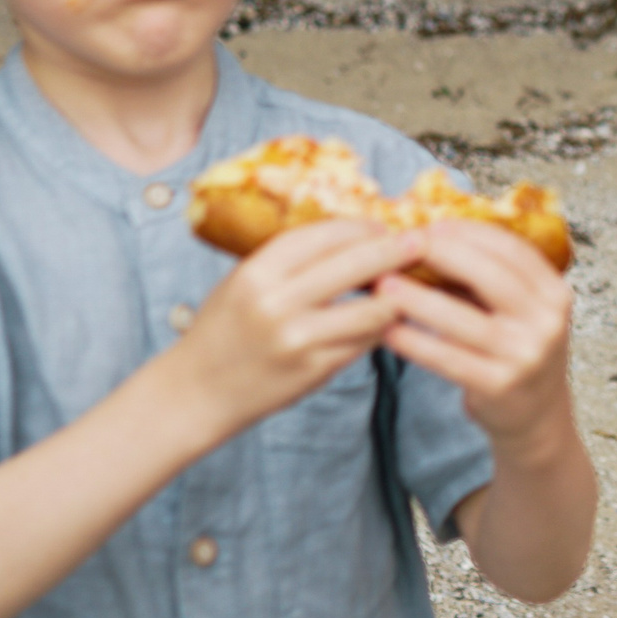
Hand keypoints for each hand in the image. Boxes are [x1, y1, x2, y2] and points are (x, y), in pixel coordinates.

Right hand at [169, 218, 418, 438]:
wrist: (196, 392)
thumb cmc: (222, 330)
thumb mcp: (242, 281)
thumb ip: (289, 260)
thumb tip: (351, 234)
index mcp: (257, 272)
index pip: (324, 234)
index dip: (361, 227)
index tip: (382, 225)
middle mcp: (278, 303)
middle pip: (356, 264)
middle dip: (395, 250)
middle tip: (420, 243)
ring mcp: (299, 340)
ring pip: (372, 308)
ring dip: (397, 294)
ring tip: (409, 284)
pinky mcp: (315, 371)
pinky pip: (364, 342)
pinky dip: (381, 328)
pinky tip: (388, 318)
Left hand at [376, 219, 574, 450]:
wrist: (537, 417)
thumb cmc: (516, 349)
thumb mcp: (519, 310)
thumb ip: (486, 277)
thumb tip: (429, 236)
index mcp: (555, 293)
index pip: (510, 249)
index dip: (468, 232)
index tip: (430, 224)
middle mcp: (547, 322)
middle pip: (489, 275)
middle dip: (440, 254)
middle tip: (399, 246)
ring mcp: (525, 355)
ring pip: (462, 318)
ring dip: (417, 298)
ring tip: (381, 285)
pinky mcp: (499, 386)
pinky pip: (448, 358)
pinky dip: (415, 342)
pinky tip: (388, 330)